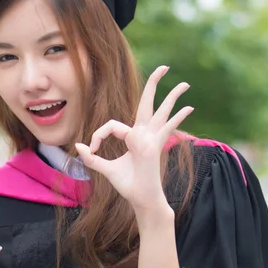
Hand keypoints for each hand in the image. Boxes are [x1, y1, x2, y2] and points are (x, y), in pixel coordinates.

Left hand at [75, 65, 192, 217]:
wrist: (141, 200)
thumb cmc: (128, 185)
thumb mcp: (106, 168)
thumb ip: (92, 158)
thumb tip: (78, 146)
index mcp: (133, 136)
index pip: (113, 125)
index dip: (98, 135)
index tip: (91, 149)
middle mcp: (145, 134)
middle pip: (148, 103)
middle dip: (154, 83)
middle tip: (165, 67)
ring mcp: (151, 139)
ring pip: (162, 111)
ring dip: (173, 96)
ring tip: (186, 83)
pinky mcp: (152, 147)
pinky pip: (165, 128)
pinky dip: (177, 118)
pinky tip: (189, 108)